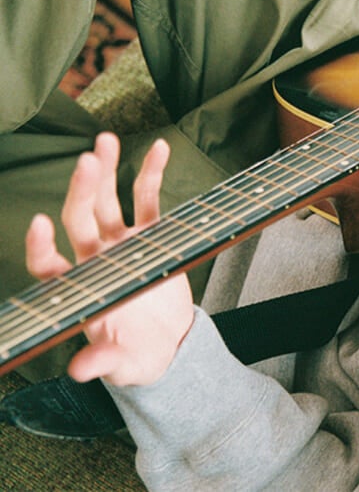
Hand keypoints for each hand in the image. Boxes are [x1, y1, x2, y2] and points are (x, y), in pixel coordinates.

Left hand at [25, 132, 194, 386]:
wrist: (167, 345)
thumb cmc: (135, 356)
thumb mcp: (120, 363)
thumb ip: (100, 362)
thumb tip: (79, 370)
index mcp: (77, 287)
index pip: (48, 263)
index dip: (40, 244)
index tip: (38, 223)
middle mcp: (93, 258)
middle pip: (81, 218)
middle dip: (82, 189)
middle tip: (86, 162)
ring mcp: (121, 243)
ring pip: (109, 202)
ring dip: (106, 171)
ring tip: (104, 141)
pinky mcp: (151, 236)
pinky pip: (149, 200)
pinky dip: (152, 174)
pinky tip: (158, 148)